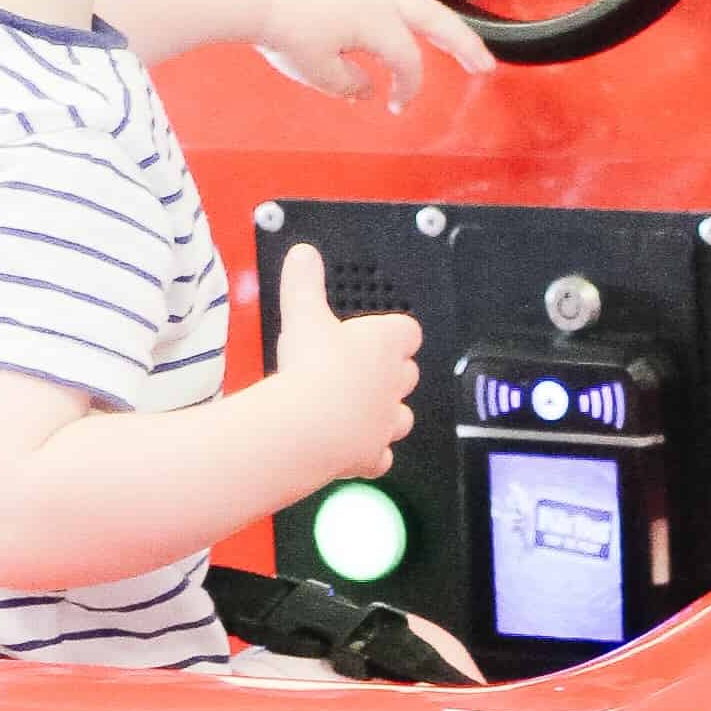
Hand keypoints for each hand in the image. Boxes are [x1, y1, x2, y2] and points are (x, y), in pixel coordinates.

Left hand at [256, 0, 492, 105]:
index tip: (398, 102)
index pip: (408, 62)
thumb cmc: (279, 28)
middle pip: (434, 18)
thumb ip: (347, 83)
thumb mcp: (316, 73)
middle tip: (483, 62)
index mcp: (377, 24)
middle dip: (463, 43)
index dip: (409, 87)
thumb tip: (364, 88)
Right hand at [271, 242, 421, 482]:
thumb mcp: (302, 313)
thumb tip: (303, 254)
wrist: (306, 426)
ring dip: (386, 412)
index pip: (408, 331)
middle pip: (407, 373)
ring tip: (360, 408)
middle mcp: (393, 383)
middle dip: (390, 372)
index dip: (394, 332)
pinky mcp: (372, 455)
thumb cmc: (311, 370)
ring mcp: (386, 421)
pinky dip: (371, 454)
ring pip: (401, 416)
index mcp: (384, 344)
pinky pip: (381, 456)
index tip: (378, 333)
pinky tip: (355, 449)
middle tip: (359, 369)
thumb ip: (305, 281)